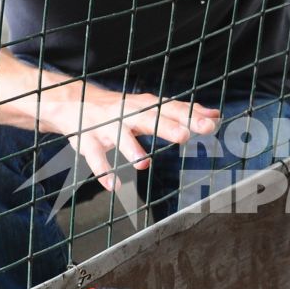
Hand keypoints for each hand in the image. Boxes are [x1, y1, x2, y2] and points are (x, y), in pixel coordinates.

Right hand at [43, 83, 220, 190]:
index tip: (211, 125)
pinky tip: (114, 185)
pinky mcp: (87, 141)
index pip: (170, 108)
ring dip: (130, 149)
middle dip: (165, 127)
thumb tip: (215, 116)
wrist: (74, 103)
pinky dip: (103, 171)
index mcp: (145, 105)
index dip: (190, 117)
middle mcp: (126, 114)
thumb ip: (181, 112)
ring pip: (118, 137)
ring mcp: (106, 127)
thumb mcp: (150, 107)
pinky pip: (94, 157)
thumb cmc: (121, 109)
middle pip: (147, 118)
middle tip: (184, 136)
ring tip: (143, 163)